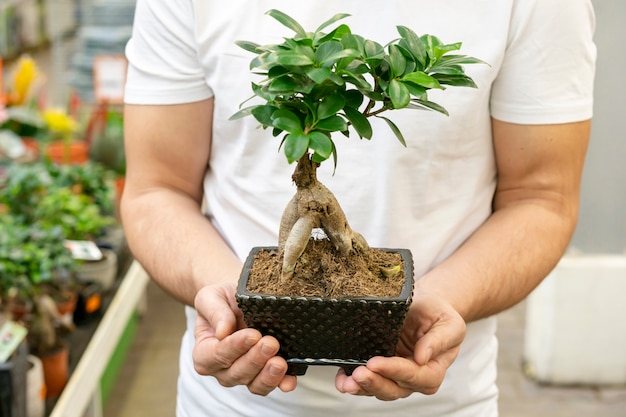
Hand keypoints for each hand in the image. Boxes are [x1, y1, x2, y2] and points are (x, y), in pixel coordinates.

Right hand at [192, 284, 297, 394]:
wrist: (236, 299)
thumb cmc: (221, 299)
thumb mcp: (211, 297)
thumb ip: (215, 312)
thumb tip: (223, 332)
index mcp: (204, 351)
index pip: (217, 355)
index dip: (235, 347)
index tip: (252, 335)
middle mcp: (221, 368)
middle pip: (237, 373)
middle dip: (255, 359)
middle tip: (270, 343)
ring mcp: (243, 374)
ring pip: (253, 383)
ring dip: (268, 375)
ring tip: (280, 362)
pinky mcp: (263, 374)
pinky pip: (270, 384)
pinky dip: (281, 383)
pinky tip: (289, 381)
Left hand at [335, 291, 465, 399]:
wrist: (426, 306)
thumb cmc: (438, 315)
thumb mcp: (449, 323)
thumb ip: (439, 340)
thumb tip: (422, 356)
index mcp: (433, 370)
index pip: (414, 376)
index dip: (394, 371)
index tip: (376, 362)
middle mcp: (414, 378)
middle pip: (395, 388)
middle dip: (375, 382)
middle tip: (358, 373)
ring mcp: (395, 376)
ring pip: (379, 388)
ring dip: (361, 387)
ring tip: (346, 381)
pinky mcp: (381, 369)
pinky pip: (368, 380)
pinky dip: (353, 382)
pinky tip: (342, 378)